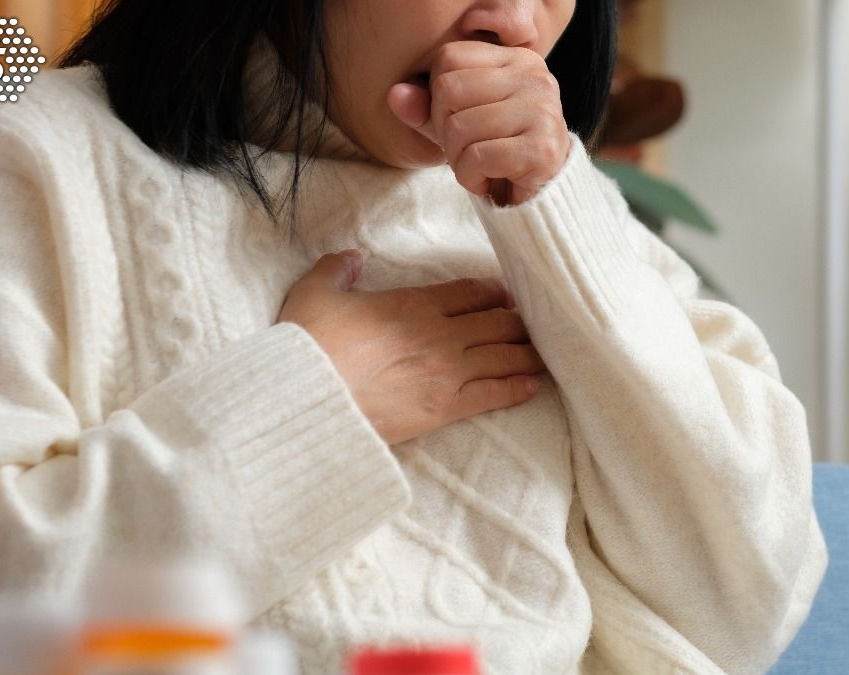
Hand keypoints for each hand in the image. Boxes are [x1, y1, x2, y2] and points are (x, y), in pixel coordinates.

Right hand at [277, 249, 546, 444]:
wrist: (304, 398)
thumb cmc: (308, 346)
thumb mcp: (314, 293)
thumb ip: (336, 269)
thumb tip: (351, 257)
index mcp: (413, 303)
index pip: (472, 292)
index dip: (494, 292)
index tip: (506, 295)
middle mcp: (440, 334)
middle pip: (499, 321)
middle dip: (519, 321)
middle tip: (532, 324)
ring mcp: (447, 372)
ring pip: (505, 356)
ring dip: (526, 353)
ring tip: (544, 353)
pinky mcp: (444, 409)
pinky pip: (493, 395)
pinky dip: (516, 388)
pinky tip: (531, 385)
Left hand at [387, 41, 571, 206]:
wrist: (540, 200)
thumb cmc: (496, 154)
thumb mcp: (455, 124)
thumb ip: (425, 107)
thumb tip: (395, 95)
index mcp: (516, 59)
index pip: (448, 58)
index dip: (438, 96)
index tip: (460, 122)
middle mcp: (534, 77)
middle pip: (448, 90)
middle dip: (445, 130)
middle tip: (468, 150)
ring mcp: (542, 111)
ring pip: (459, 126)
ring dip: (458, 159)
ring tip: (480, 166)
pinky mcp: (542, 148)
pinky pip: (477, 157)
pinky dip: (471, 178)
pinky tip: (489, 181)